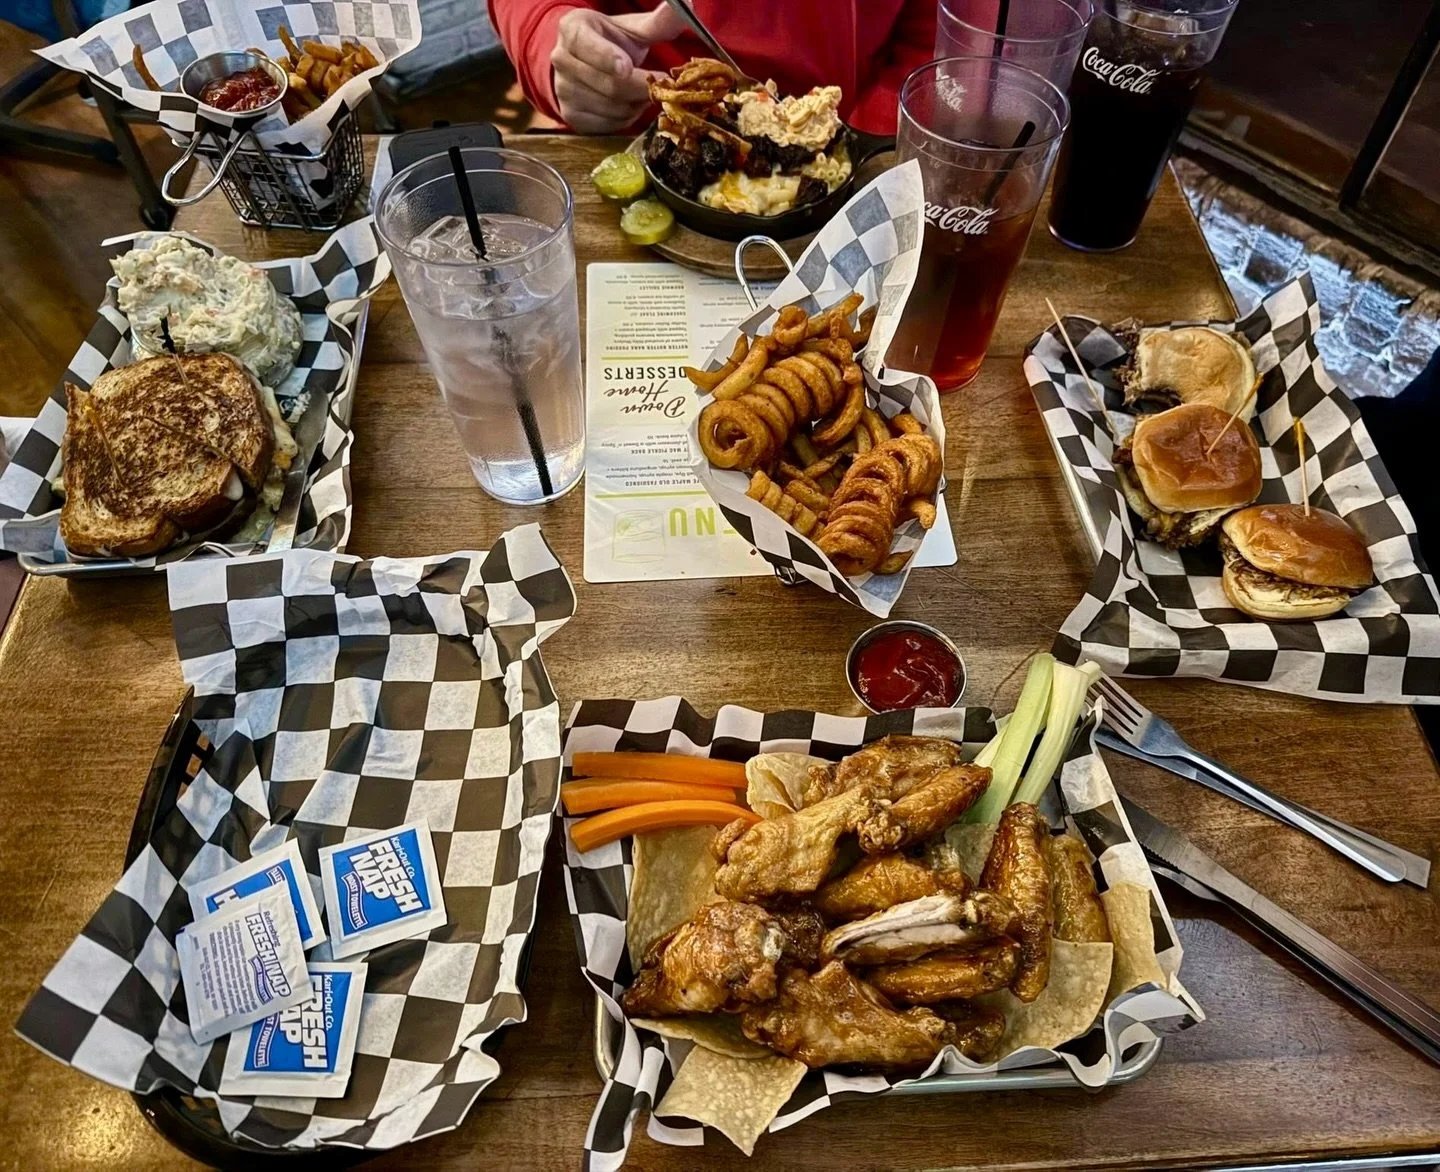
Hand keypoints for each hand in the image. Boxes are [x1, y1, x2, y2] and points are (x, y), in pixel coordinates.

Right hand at [551, 3, 686, 133]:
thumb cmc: (613, 41)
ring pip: (611, 108)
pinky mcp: (570, 116)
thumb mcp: (632, 29)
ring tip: (642, 91)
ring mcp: (563, 90)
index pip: (587, 46)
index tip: (626, 67)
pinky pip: (608, 124)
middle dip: (641, 88)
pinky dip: (626, 118)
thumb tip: (688, 4)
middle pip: (609, 85)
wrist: (584, 61)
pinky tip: (629, 104)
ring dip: (636, 104)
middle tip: (662, 84)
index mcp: (573, 30)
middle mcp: (561, 59)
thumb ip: (659, 22)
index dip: (608, 58)